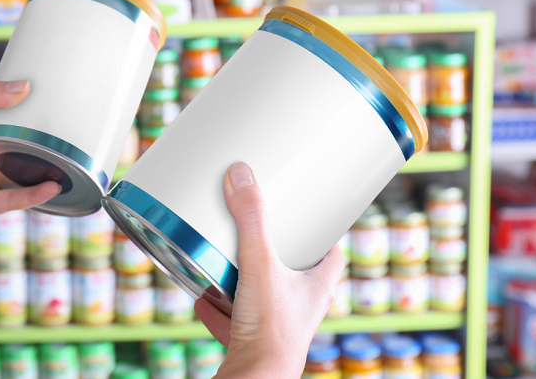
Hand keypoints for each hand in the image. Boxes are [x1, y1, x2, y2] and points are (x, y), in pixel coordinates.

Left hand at [0, 79, 60, 218]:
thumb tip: (23, 86)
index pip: (9, 127)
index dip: (29, 121)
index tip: (53, 111)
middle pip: (17, 155)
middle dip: (42, 152)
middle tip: (70, 141)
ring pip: (18, 181)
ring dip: (44, 178)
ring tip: (69, 169)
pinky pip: (9, 201)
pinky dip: (30, 197)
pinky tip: (49, 188)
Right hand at [195, 162, 344, 378]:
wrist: (253, 378)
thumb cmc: (270, 329)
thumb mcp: (259, 263)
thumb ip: (250, 220)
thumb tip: (242, 176)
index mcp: (316, 287)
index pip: (332, 256)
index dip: (324, 236)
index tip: (310, 218)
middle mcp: (301, 308)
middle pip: (296, 275)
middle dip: (277, 256)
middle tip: (260, 235)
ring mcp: (277, 327)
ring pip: (265, 299)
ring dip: (246, 282)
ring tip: (227, 263)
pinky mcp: (254, 343)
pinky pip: (237, 322)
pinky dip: (220, 310)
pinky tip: (202, 299)